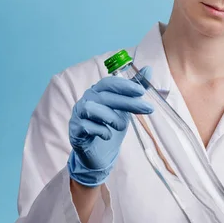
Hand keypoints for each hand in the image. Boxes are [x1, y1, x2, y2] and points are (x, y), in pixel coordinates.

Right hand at [67, 66, 153, 186]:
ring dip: (111, 117)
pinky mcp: (75, 131)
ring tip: (122, 126)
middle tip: (148, 108)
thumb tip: (148, 69)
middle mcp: (86, 100)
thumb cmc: (110, 125)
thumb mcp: (126, 107)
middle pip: (105, 96)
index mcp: (98, 92)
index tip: (141, 91)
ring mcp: (78, 115)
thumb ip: (134, 89)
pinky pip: (85, 126)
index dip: (124, 85)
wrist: (98, 153)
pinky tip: (108, 136)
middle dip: (128, 102)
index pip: (109, 83)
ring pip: (91, 109)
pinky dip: (100, 130)